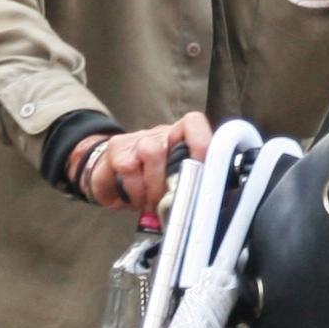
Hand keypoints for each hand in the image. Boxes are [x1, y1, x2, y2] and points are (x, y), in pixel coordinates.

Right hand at [69, 111, 213, 218]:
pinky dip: (135, 191)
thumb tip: (216, 201)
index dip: (199, 142)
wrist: (111, 178)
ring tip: (153, 204)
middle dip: (172, 179)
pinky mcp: (117, 148)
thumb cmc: (151, 184)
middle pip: (171, 144)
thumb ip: (195, 186)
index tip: (201, 166)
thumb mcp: (176, 184)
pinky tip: (137, 200)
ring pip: (151, 152)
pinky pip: (129, 167)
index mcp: (180, 139)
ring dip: (153, 186)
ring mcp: (137, 139)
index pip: (193, 123)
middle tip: (171, 202)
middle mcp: (160, 134)